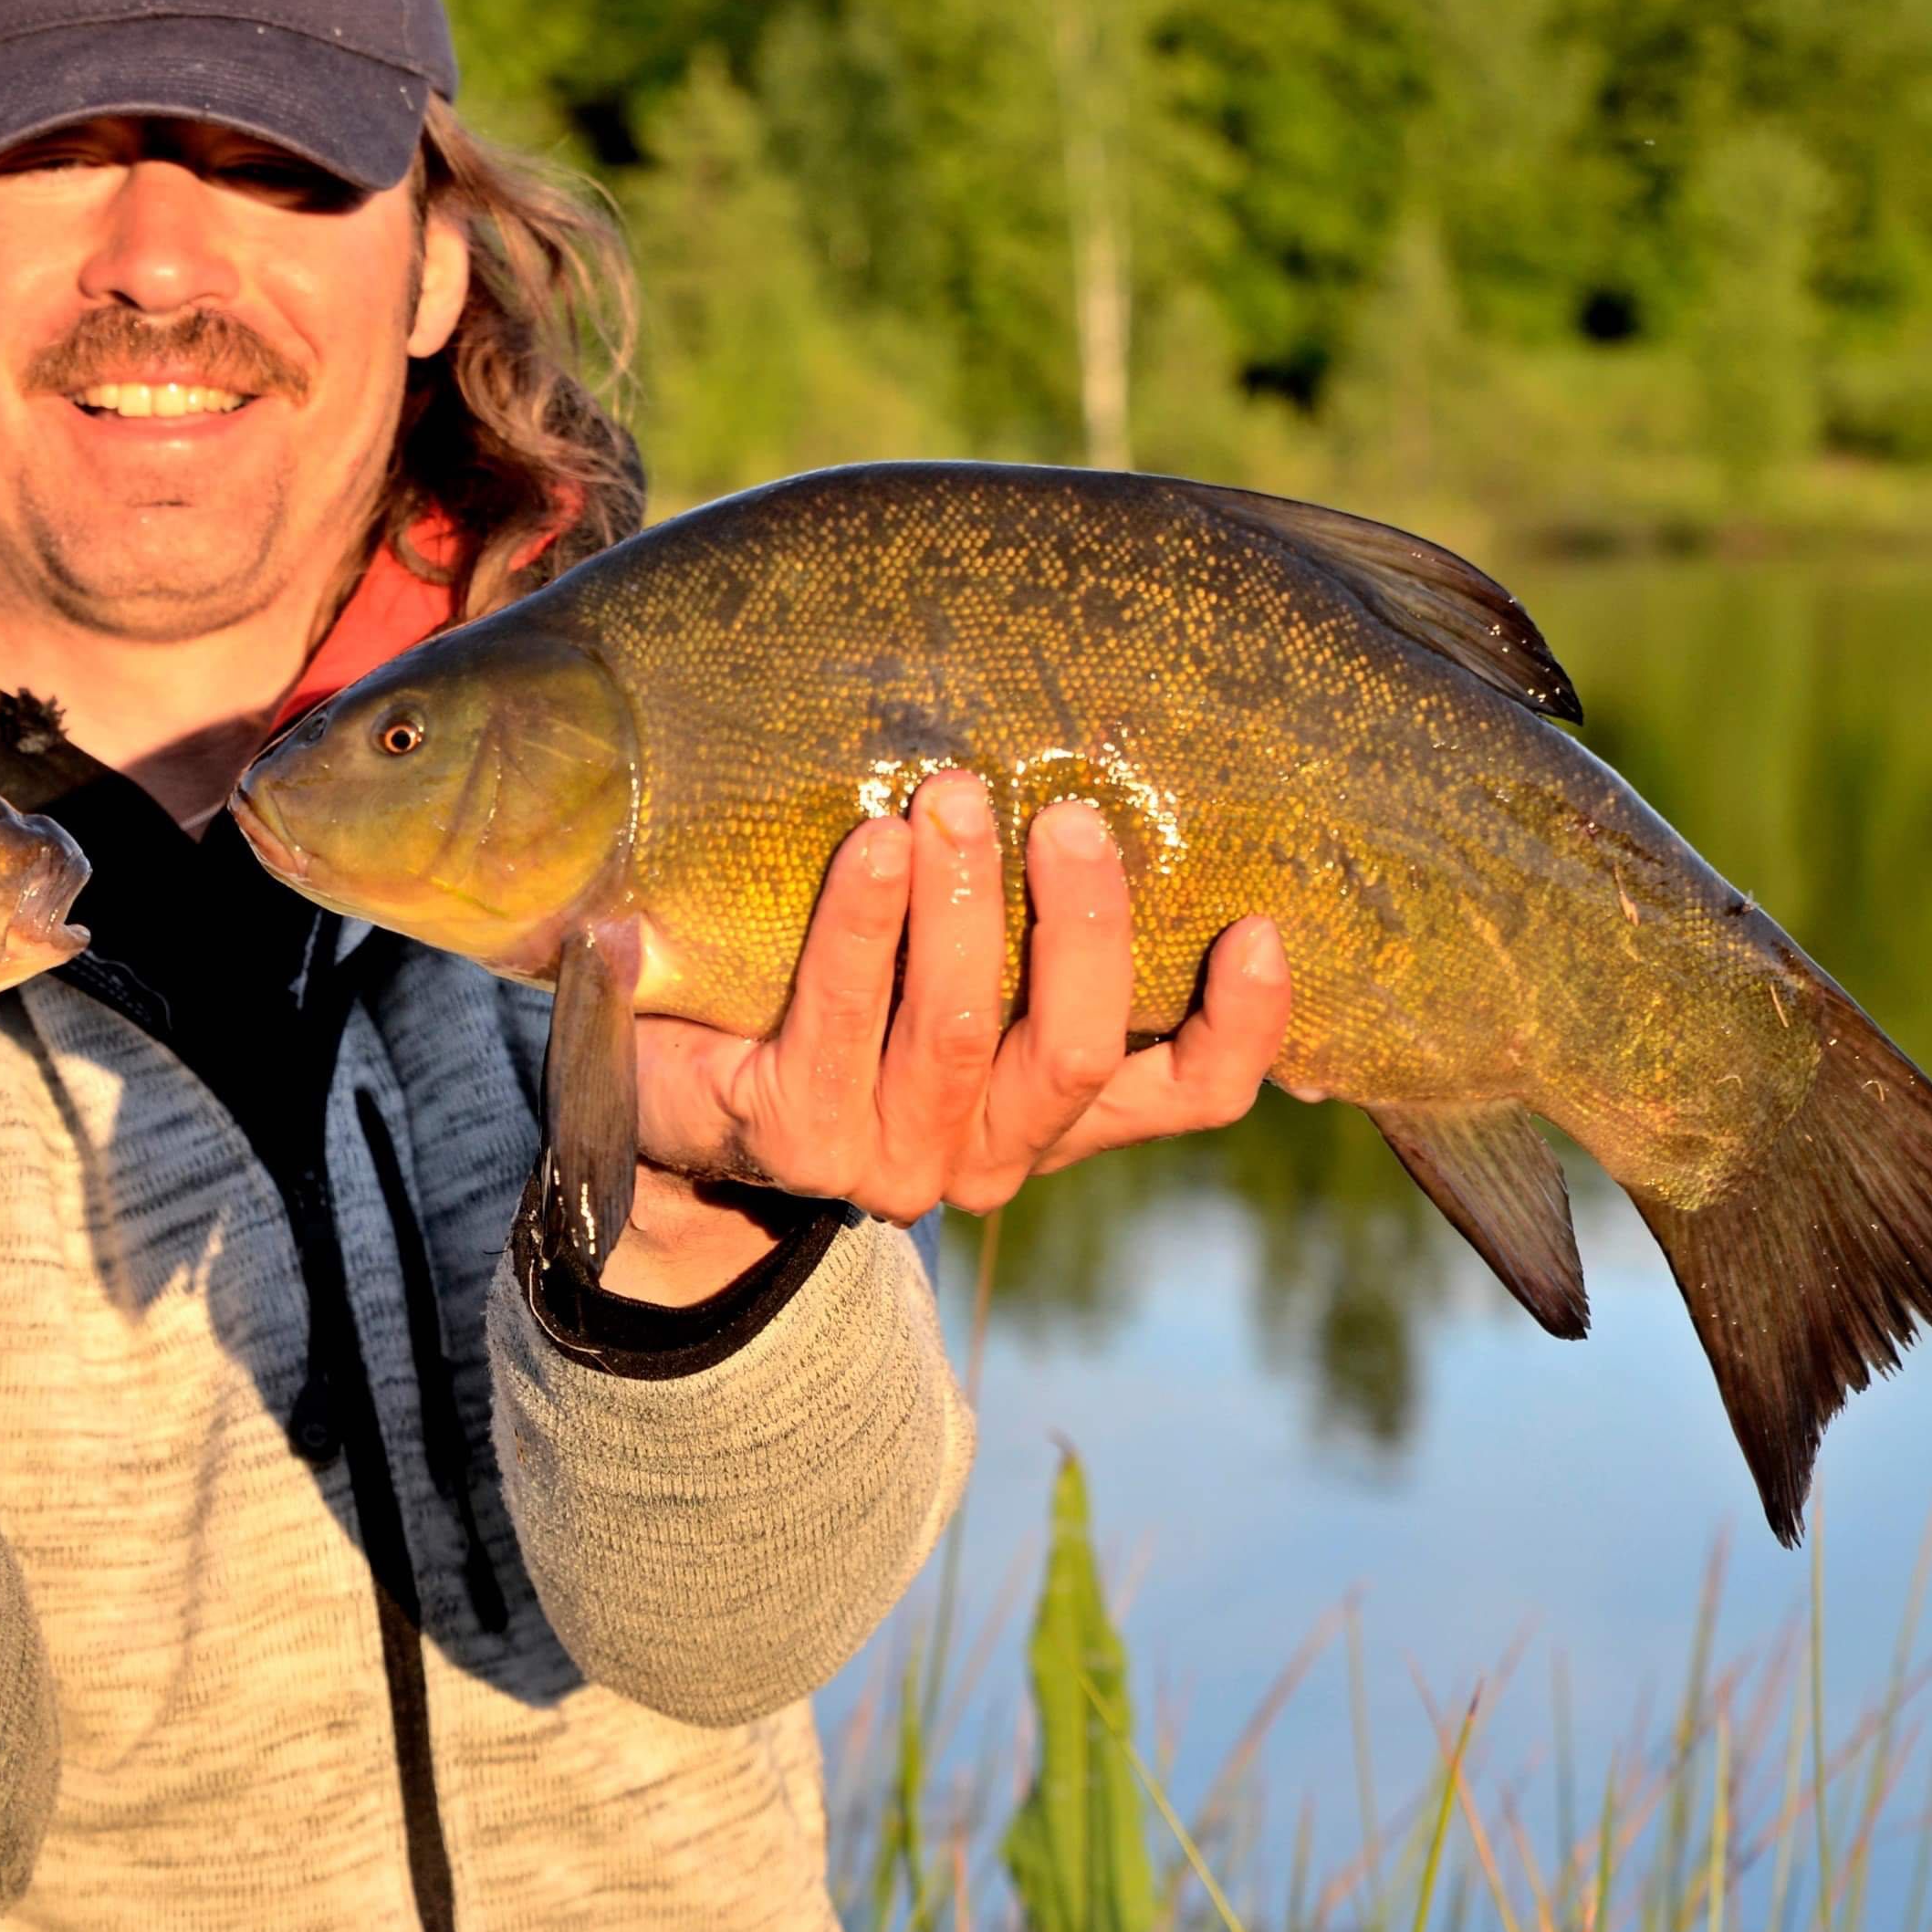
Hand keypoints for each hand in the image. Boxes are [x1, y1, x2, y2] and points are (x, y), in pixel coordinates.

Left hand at [607, 772, 1288, 1303]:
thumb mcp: (950, 963)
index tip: (1262, 928)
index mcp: (1054, 1112)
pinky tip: (871, 845)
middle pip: (1074, 1050)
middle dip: (1085, 927)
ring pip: (959, 1033)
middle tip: (1068, 815)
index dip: (1243, 1029)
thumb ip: (1026, 916)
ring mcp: (890, 1157)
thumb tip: (1105, 774)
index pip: (1188, 1095)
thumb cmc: (836, 995)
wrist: (669, 1096)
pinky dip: (863, 924)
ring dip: (964, 904)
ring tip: (951, 795)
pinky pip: (841, 1016)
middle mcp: (990, 1151)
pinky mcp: (795, 1138)